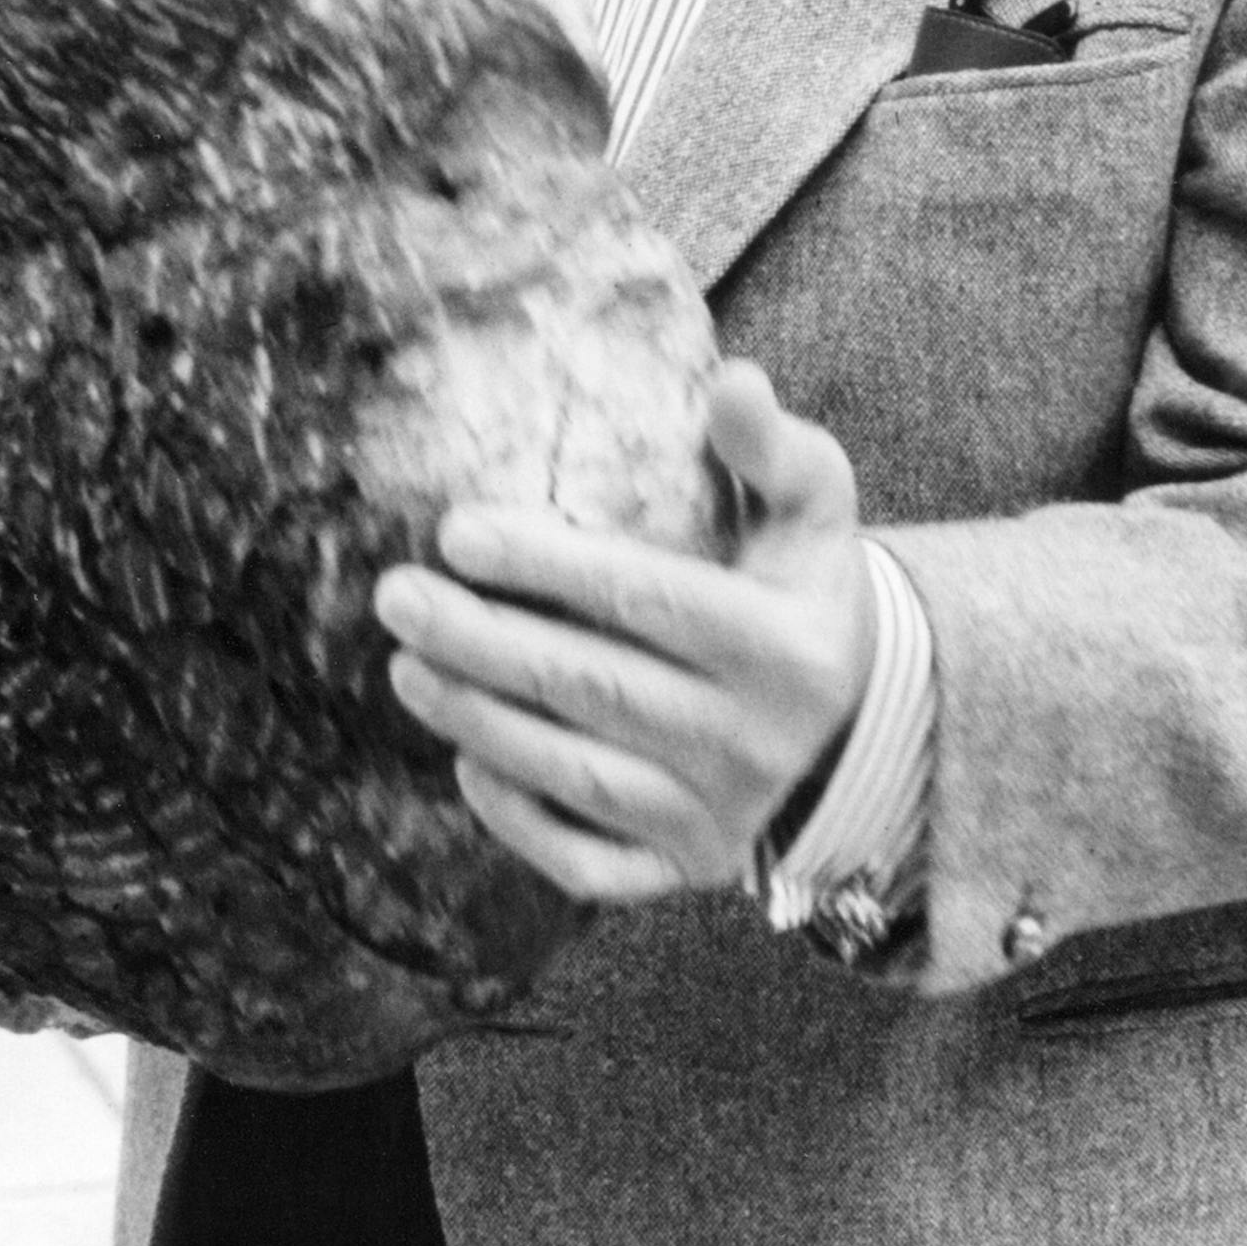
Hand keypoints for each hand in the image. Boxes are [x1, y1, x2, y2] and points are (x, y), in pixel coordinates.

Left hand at [372, 359, 873, 902]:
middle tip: (396, 596)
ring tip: (406, 666)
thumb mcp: (813, 505)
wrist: (850, 711)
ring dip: (479, 721)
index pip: (649, 599)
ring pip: (580, 776)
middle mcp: (758, 742)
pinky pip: (593, 863)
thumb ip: (771, 446)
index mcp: (788, 647)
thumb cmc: (799, 582)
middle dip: (482, 642)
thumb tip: (732, 380)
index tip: (456, 530)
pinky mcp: (692, 865)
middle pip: (595, 689)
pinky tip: (466, 764)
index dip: (548, 565)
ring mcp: (722, 815)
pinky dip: (522, 821)